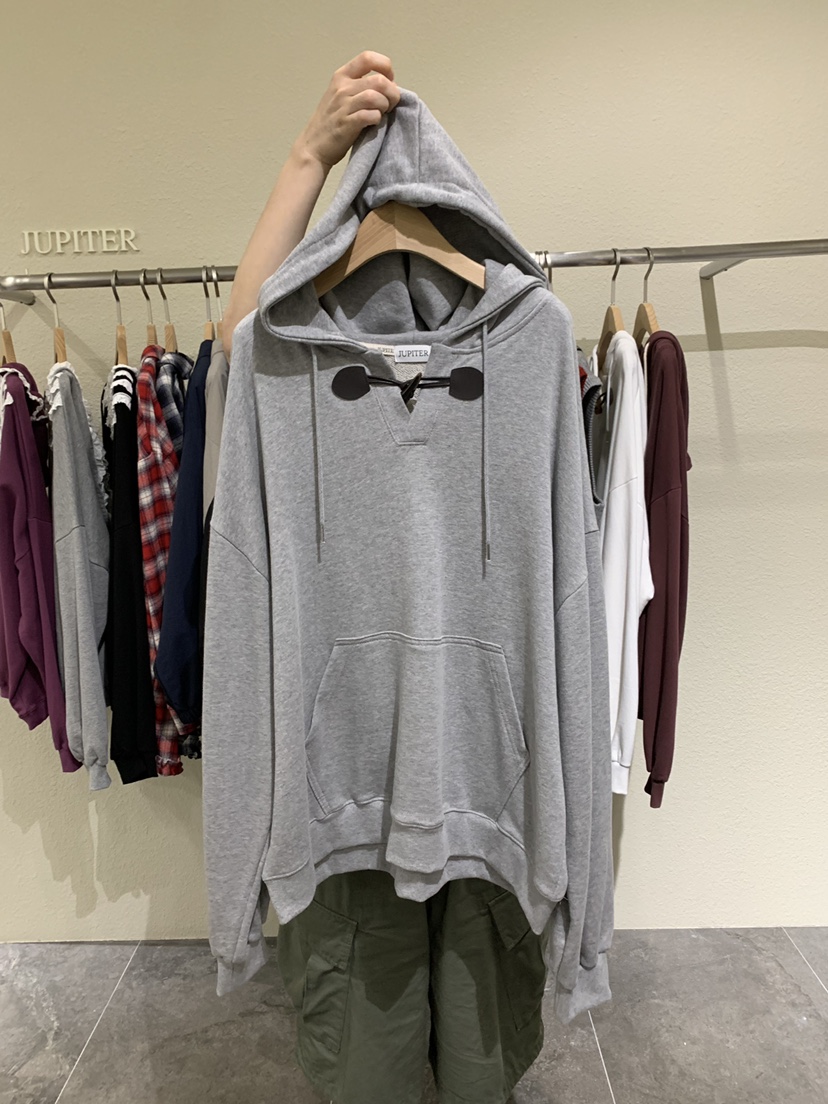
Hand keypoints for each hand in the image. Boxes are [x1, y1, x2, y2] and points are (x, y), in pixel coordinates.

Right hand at [293, 51, 400, 169]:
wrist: (313, 147)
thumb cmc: (331, 122)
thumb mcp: (341, 96)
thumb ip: (361, 87)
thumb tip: (388, 85)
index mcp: (341, 76)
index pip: (367, 58)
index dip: (385, 67)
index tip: (389, 81)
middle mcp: (342, 87)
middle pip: (379, 80)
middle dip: (392, 92)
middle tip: (390, 104)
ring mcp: (343, 106)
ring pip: (376, 97)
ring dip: (385, 106)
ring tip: (382, 113)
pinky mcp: (347, 124)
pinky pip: (370, 115)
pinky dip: (377, 119)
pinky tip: (374, 123)